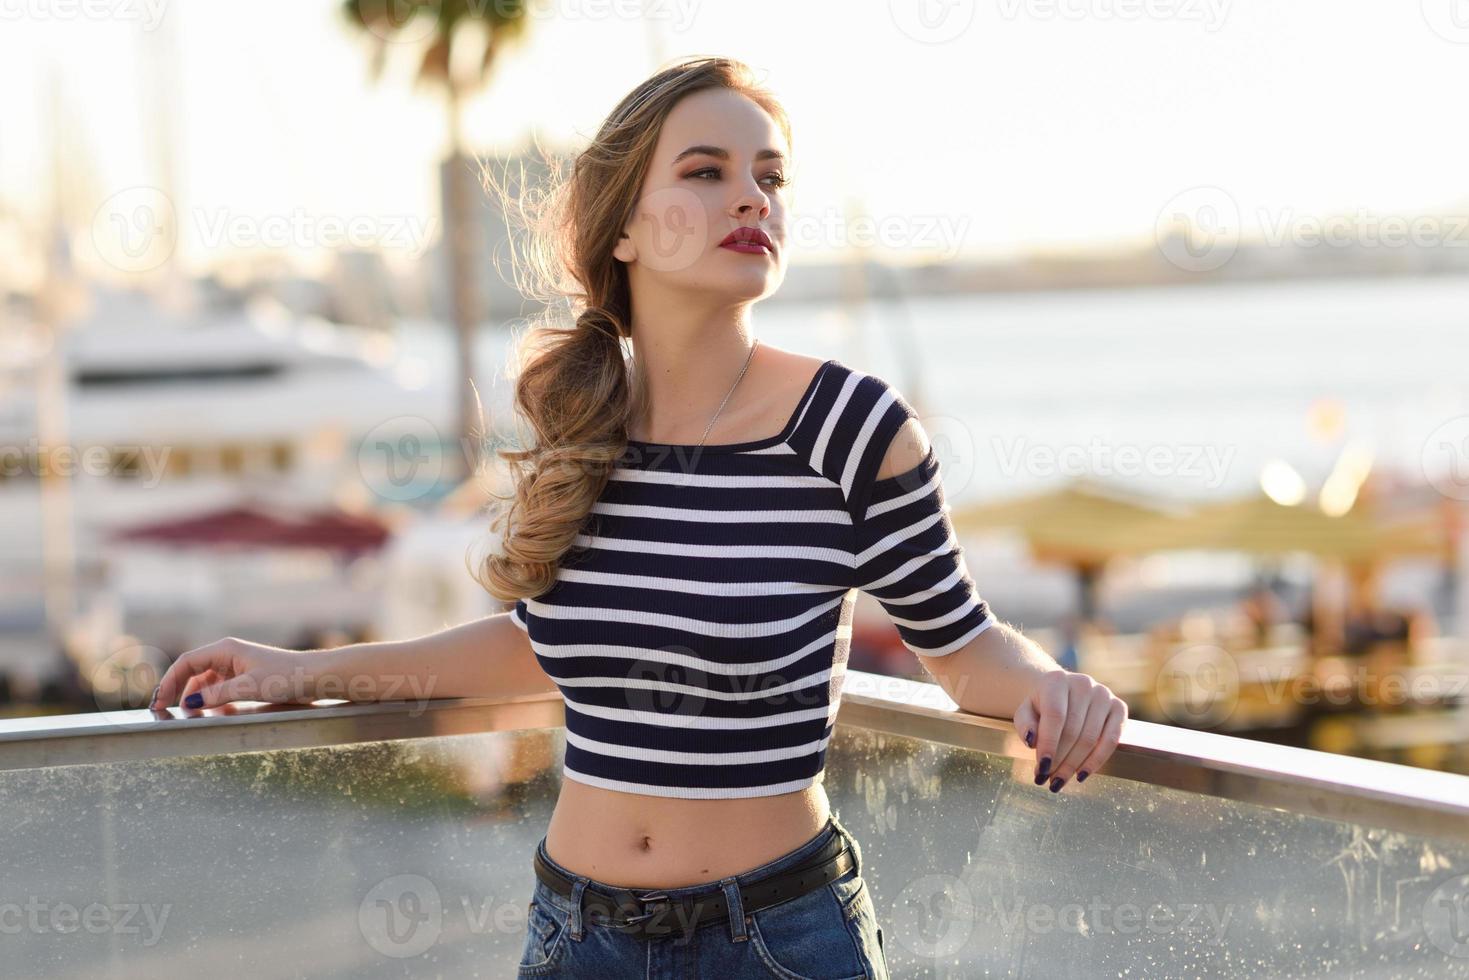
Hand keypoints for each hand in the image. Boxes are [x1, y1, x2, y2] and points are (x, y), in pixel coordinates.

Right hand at [150, 637, 319, 710]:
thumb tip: (189, 703)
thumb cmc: (285, 677)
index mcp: (225, 649)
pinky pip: (219, 687)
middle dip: (177, 689)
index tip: (158, 702)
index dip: (169, 682)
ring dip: (194, 696)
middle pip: (192, 671)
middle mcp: (228, 654)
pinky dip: (211, 699)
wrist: (315, 677)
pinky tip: (210, 712)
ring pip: (205, 681)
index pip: (186, 662)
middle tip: (163, 710)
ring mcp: (236, 665)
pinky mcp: (245, 676)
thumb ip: (217, 695)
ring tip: (185, 714)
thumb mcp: (248, 688)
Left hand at [1013, 668, 1127, 793]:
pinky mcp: (1119, 707)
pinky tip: (1081, 775)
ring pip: (1091, 738)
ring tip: (1059, 782)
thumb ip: (1024, 724)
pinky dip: (1097, 761)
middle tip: (1047, 781)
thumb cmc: (1041, 706)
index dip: (1049, 744)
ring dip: (1074, 765)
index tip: (1041, 769)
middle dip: (1059, 760)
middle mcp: (1083, 683)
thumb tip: (1032, 741)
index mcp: (1057, 680)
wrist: (1062, 692)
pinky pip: (1112, 739)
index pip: (1055, 716)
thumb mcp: (1025, 712)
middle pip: (1073, 731)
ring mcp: (1104, 694)